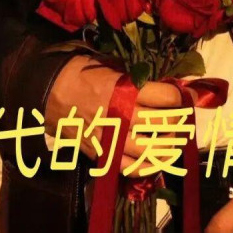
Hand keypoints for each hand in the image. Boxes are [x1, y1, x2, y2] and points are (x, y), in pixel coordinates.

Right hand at [45, 56, 193, 170]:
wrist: (46, 92)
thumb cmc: (78, 72)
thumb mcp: (107, 64)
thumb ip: (134, 75)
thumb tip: (163, 81)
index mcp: (124, 89)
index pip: (167, 97)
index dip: (182, 96)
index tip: (186, 96)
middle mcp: (122, 115)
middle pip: (166, 124)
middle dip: (180, 121)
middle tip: (181, 117)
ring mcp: (113, 139)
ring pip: (155, 150)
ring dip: (170, 145)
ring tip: (172, 138)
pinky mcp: (103, 155)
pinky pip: (133, 168)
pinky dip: (149, 166)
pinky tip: (154, 157)